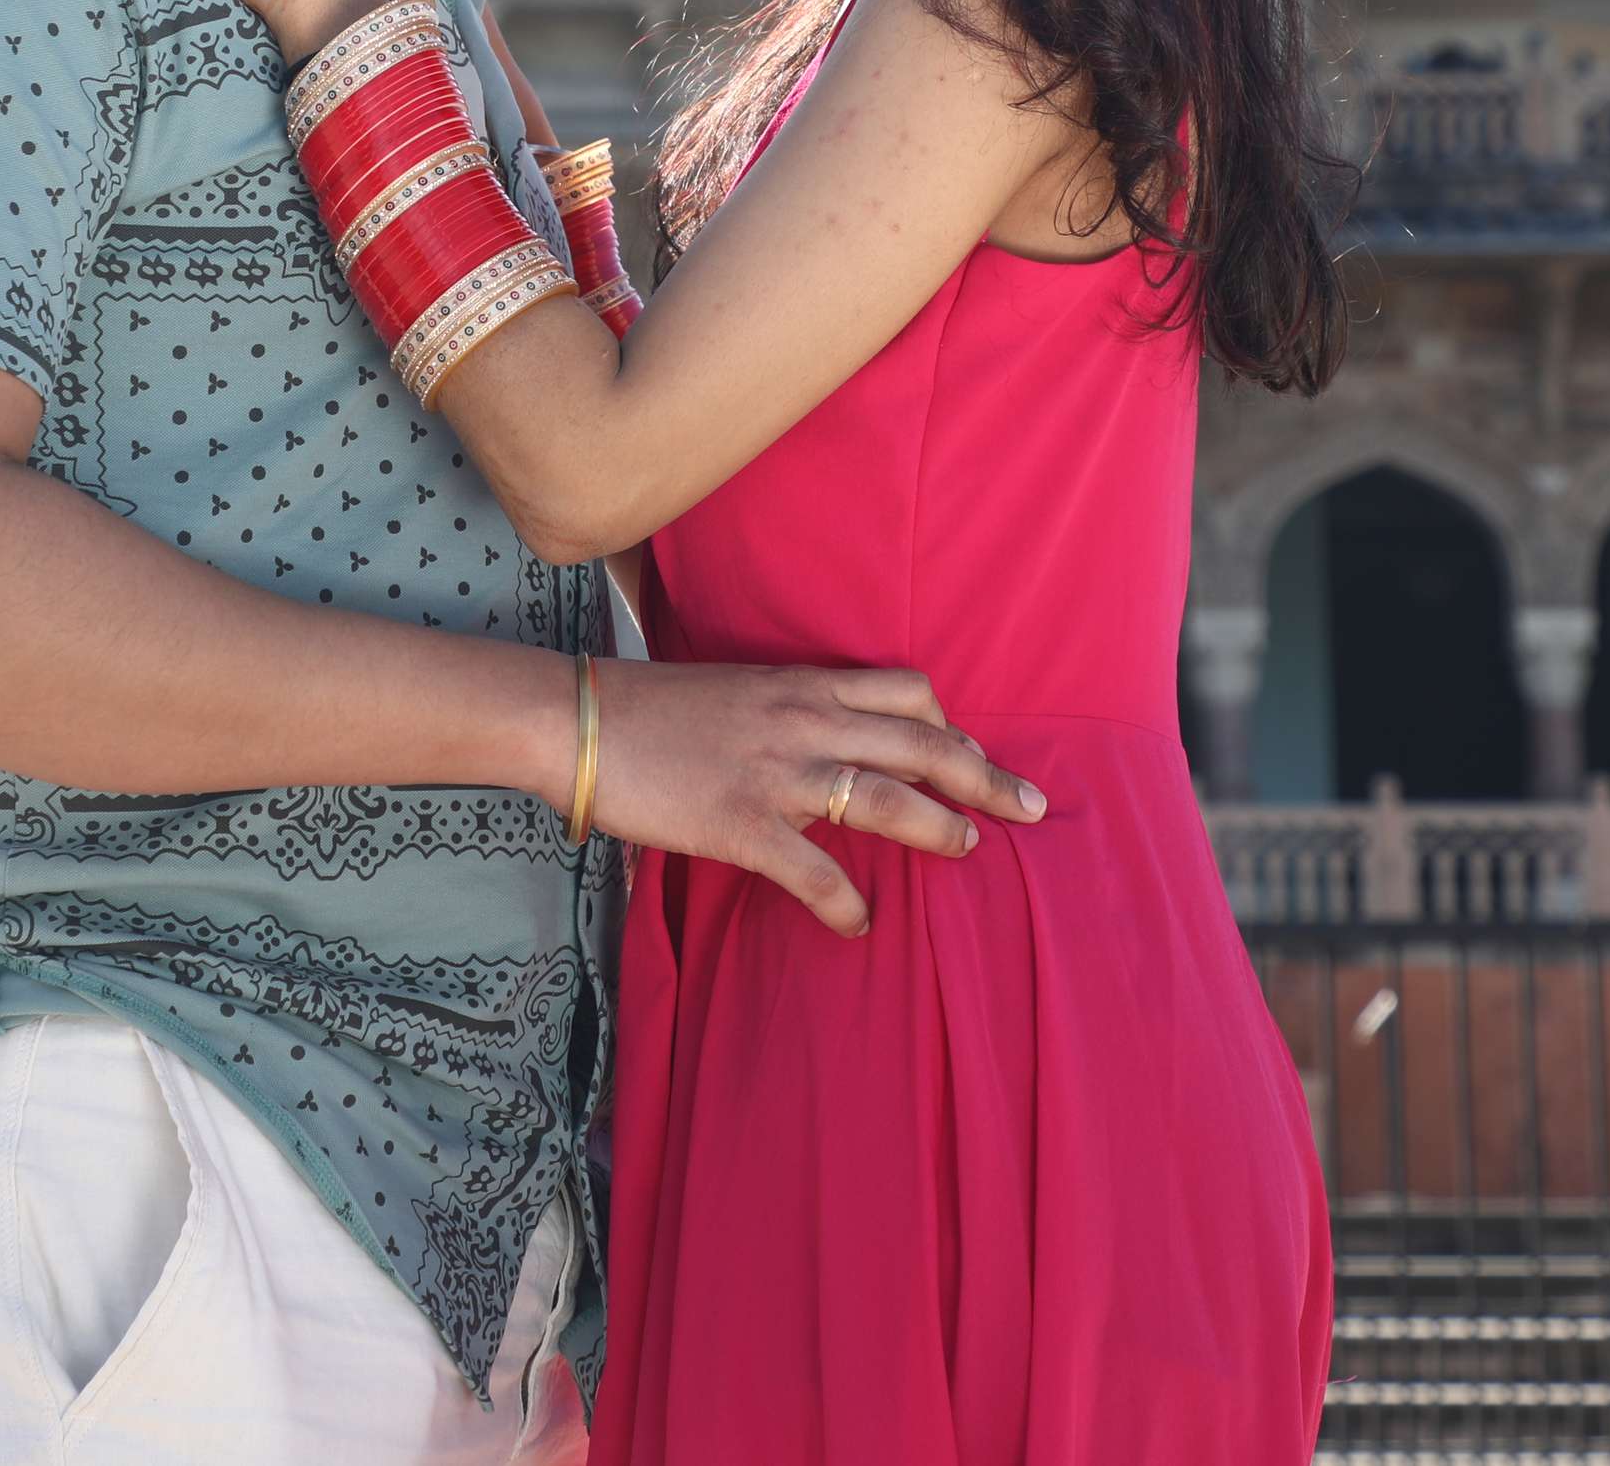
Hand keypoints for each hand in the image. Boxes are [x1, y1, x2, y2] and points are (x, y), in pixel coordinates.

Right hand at [576, 657, 1046, 937]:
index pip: (904, 691)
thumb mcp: (733, 690)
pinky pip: (813, 869)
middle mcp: (801, 720)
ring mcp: (774, 771)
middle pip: (920, 741)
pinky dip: (845, 902)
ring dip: (938, 826)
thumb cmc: (646, 707)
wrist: (578, 717)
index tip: (977, 753)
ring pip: (884, 796)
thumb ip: (783, 710)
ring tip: (969, 850)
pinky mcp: (740, 822)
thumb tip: (816, 742)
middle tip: (1031, 807)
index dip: (952, 725)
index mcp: (799, 685)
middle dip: (983, 775)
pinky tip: (860, 924)